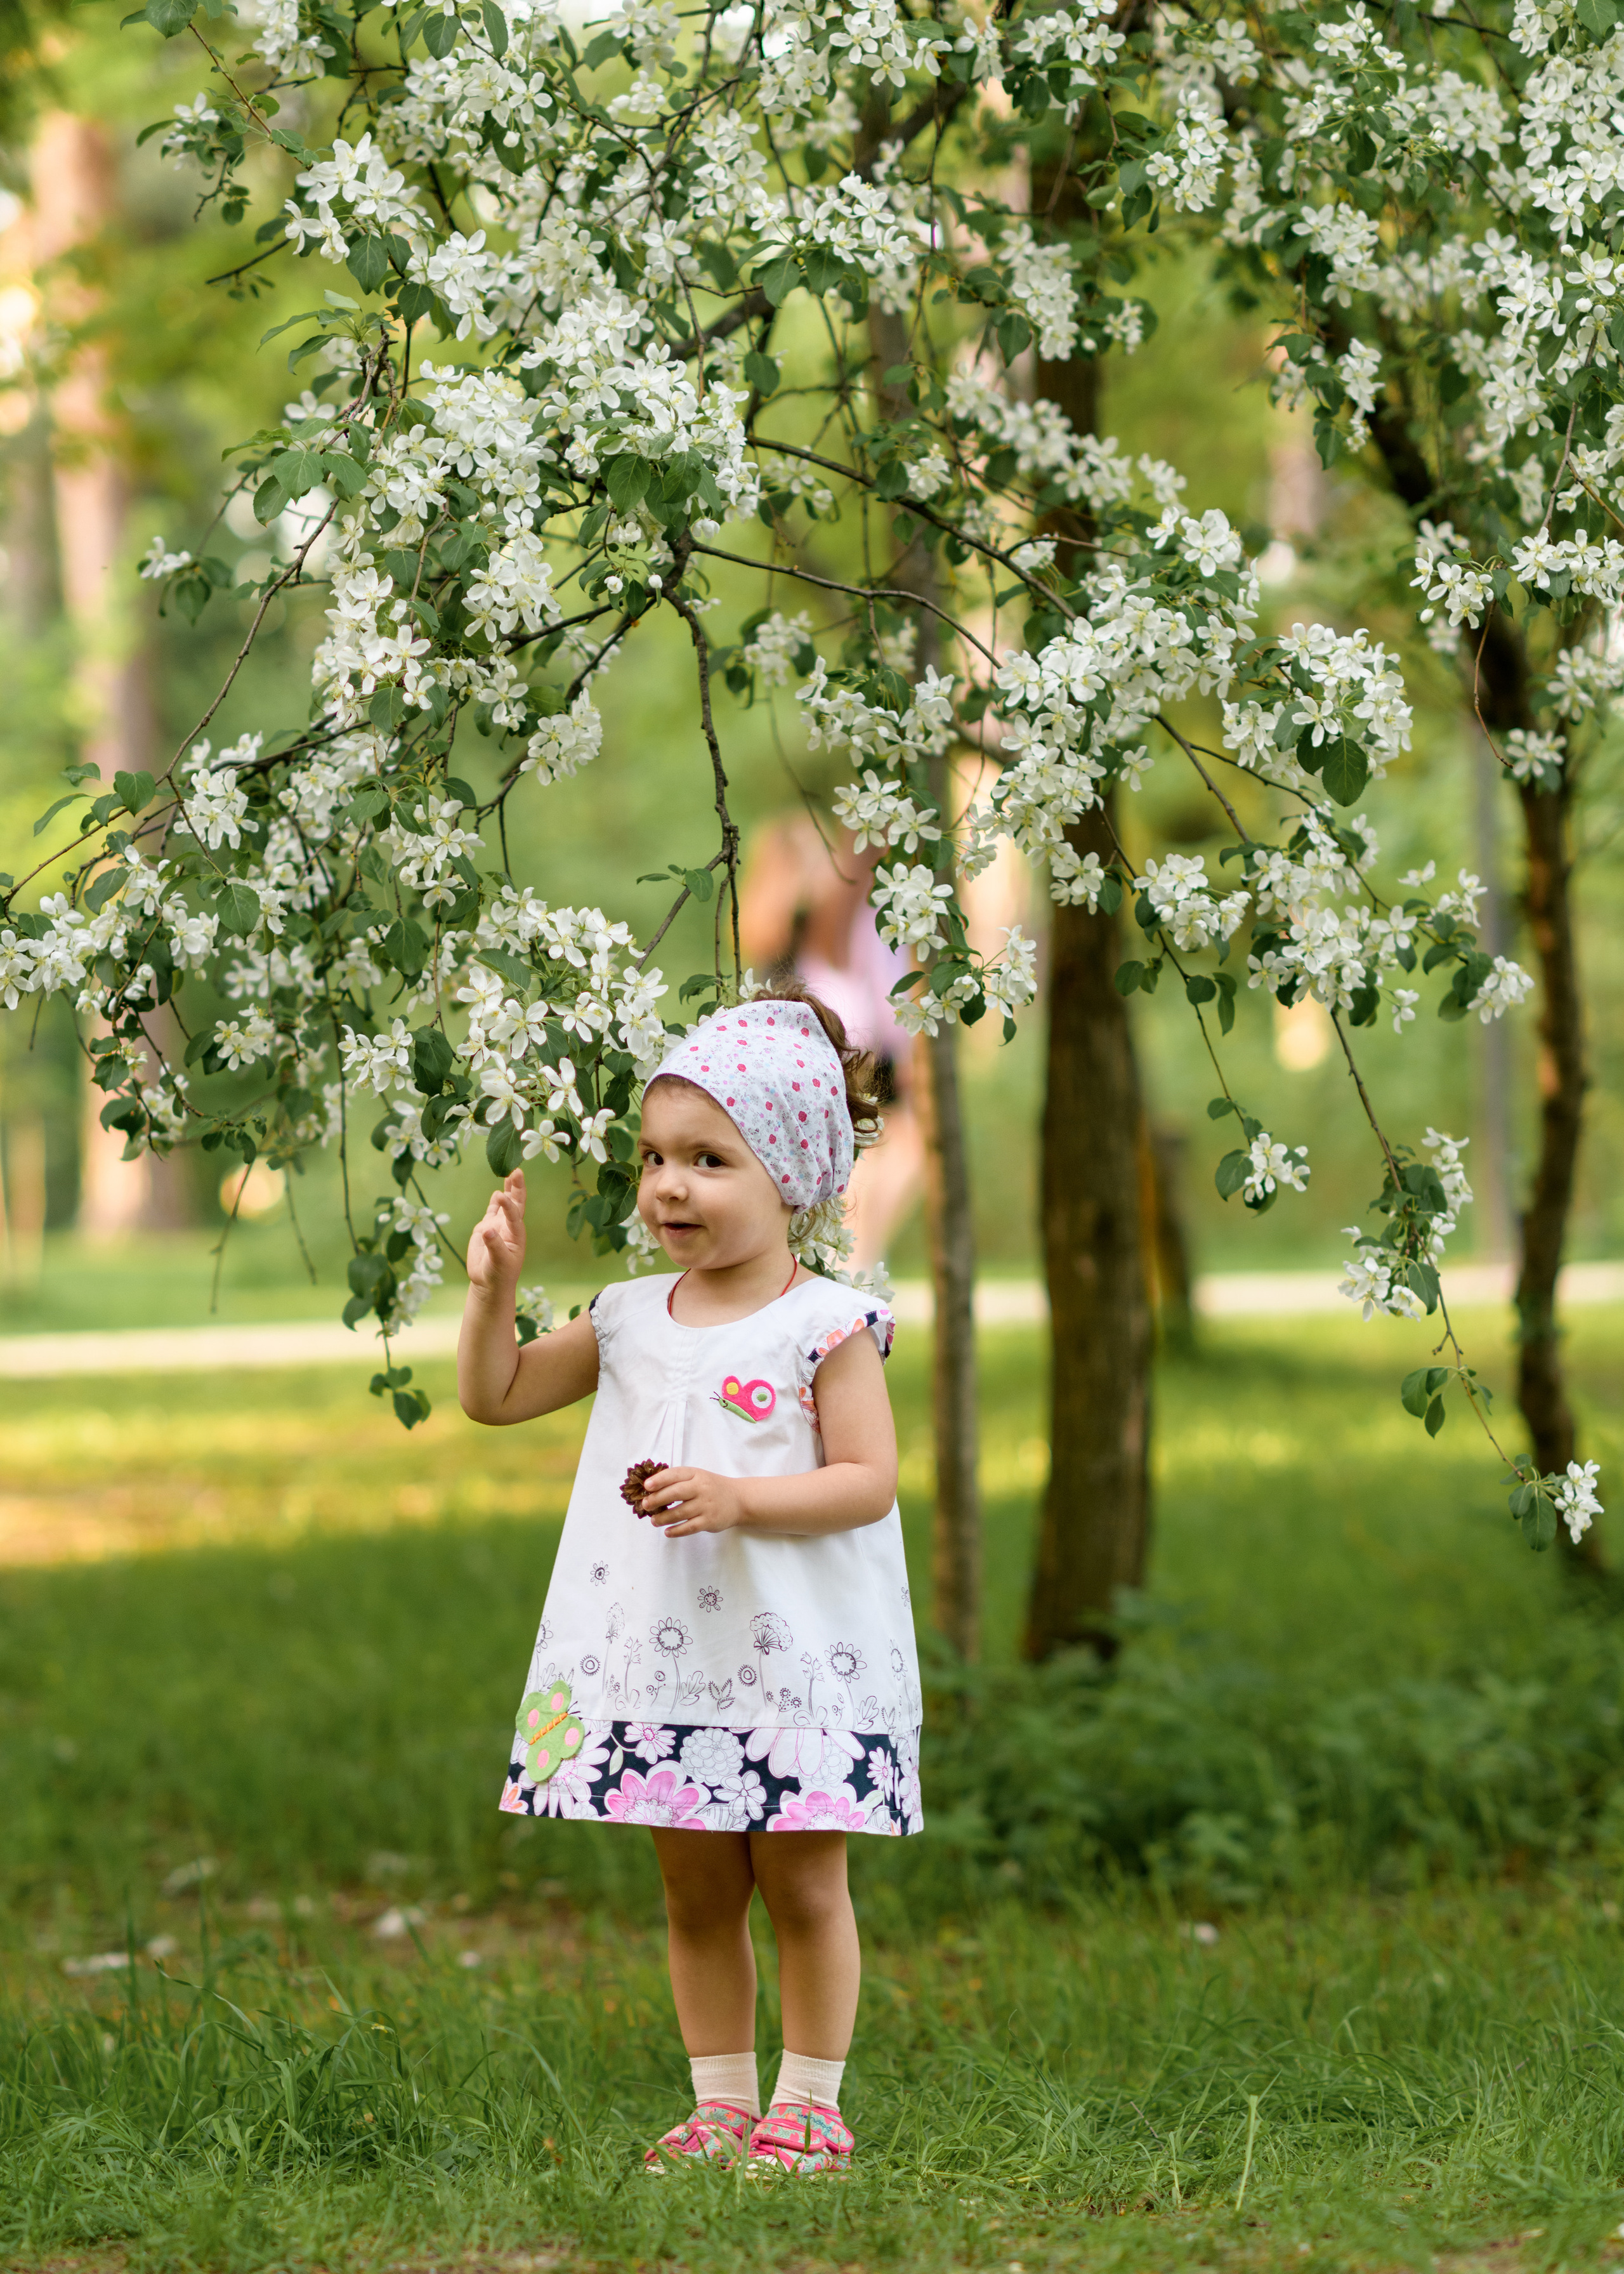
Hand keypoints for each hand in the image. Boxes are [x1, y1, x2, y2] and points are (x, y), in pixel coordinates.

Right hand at [467, 1168, 525, 1291]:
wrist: (489, 1283)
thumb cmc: (498, 1274)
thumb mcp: (498, 1263)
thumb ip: (494, 1246)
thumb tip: (487, 1230)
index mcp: (516, 1234)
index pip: (514, 1216)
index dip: (509, 1205)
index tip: (501, 1195)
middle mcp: (509, 1226)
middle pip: (516, 1203)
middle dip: (517, 1187)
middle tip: (517, 1170)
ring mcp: (498, 1225)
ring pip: (505, 1204)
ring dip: (508, 1189)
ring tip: (511, 1172)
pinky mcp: (487, 1227)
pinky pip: (492, 1210)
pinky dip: (495, 1201)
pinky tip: (499, 1190)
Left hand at [640, 1465, 747, 1537]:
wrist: (739, 1500)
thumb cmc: (712, 1487)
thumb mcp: (698, 1477)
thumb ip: (678, 1481)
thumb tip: (651, 1489)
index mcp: (696, 1474)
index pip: (675, 1474)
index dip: (659, 1480)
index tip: (646, 1486)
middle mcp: (701, 1488)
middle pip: (675, 1493)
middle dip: (657, 1499)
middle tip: (645, 1505)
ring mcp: (706, 1505)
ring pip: (679, 1512)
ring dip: (663, 1518)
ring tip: (654, 1521)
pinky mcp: (709, 1521)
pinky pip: (689, 1527)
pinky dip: (676, 1531)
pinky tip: (667, 1532)